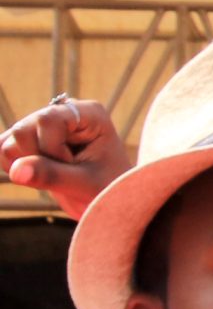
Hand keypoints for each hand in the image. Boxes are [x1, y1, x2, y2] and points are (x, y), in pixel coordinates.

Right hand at [2, 96, 128, 219]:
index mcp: (88, 113)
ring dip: (25, 164)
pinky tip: (37, 173)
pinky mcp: (28, 138)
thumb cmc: (106, 187)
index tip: (74, 164)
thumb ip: (51, 175)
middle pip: (21, 130)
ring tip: (56, 172)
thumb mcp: (84, 183)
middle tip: (66, 170)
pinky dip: (12, 166)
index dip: (51, 148)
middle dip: (37, 158)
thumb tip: (16, 171)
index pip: (46, 119)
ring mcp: (42, 123)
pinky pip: (0, 150)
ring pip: (6, 142)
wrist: (106, 197)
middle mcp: (63, 111)